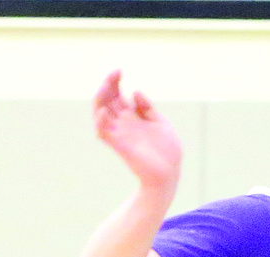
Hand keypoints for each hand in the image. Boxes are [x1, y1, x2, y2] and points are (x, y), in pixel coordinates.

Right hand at [93, 70, 180, 191]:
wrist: (169, 174)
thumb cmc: (167, 152)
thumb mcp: (161, 124)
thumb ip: (147, 108)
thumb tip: (135, 91)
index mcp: (133, 117)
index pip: (117, 94)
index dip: (115, 81)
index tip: (120, 70)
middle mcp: (123, 124)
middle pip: (107, 100)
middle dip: (107, 84)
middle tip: (115, 73)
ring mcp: (120, 134)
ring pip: (100, 113)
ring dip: (99, 98)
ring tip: (104, 86)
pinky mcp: (119, 146)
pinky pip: (102, 132)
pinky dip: (99, 121)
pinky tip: (104, 111)